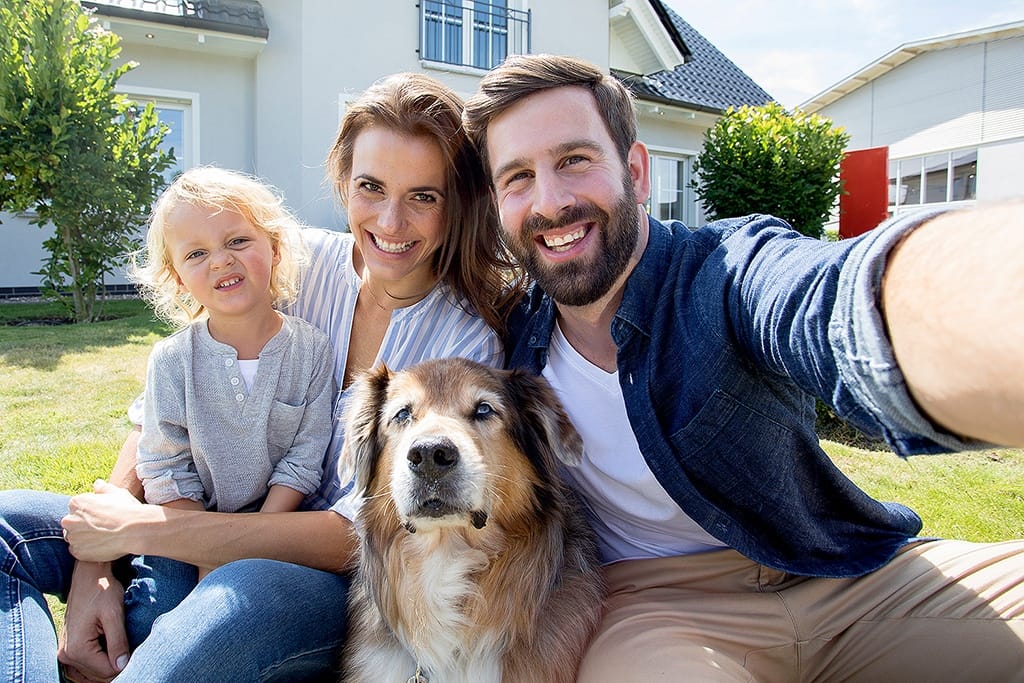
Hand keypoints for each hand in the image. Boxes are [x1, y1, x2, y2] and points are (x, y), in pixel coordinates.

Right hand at [57, 561, 129, 681]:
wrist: (88, 576)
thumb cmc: (102, 590)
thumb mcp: (113, 614)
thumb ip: (117, 641)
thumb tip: (122, 666)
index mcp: (77, 648)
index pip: (107, 671)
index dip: (126, 664)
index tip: (139, 652)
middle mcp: (66, 655)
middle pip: (99, 675)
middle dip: (118, 666)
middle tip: (133, 649)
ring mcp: (65, 654)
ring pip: (92, 674)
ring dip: (108, 666)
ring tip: (123, 649)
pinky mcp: (69, 649)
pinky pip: (84, 669)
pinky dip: (98, 665)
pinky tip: (111, 653)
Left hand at [63, 479, 150, 561]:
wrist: (135, 530)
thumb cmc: (127, 509)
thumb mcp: (117, 493)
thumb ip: (103, 488)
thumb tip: (97, 483)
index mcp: (76, 502)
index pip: (77, 508)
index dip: (91, 512)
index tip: (103, 516)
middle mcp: (69, 520)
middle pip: (73, 523)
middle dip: (83, 525)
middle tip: (103, 527)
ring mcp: (72, 537)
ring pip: (75, 538)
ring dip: (84, 538)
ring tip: (104, 537)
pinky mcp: (77, 552)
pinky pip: (78, 551)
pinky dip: (87, 550)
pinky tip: (102, 545)